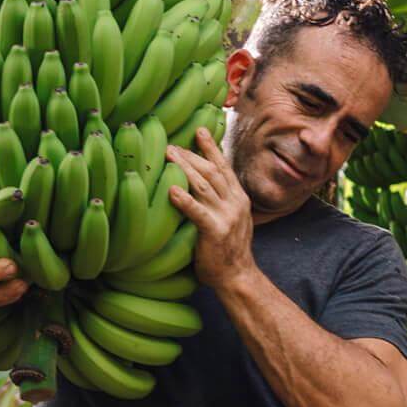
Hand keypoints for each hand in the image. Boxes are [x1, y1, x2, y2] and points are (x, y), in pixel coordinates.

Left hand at [167, 128, 256, 288]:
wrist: (237, 276)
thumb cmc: (227, 249)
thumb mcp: (230, 218)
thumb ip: (220, 200)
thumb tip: (202, 182)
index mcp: (238, 197)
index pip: (223, 166)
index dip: (210, 147)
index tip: (199, 129)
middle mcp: (235, 202)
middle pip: (211, 171)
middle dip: (191, 155)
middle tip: (171, 143)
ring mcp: (226, 216)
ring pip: (204, 185)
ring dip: (184, 168)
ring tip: (168, 155)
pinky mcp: (215, 231)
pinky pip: (198, 212)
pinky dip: (184, 200)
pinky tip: (171, 190)